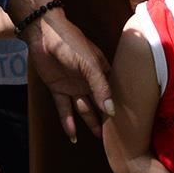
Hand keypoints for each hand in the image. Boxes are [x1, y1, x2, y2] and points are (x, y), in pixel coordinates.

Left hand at [25, 12, 115, 141]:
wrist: (43, 34)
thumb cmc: (71, 43)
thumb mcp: (90, 65)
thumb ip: (100, 87)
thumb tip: (111, 111)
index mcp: (101, 71)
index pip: (113, 91)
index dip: (120, 105)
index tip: (130, 122)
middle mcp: (88, 81)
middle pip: (99, 103)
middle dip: (106, 118)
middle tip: (116, 136)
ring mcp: (73, 86)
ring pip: (84, 108)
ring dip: (90, 123)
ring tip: (99, 138)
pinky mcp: (57, 89)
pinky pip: (64, 109)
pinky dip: (68, 122)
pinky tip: (73, 136)